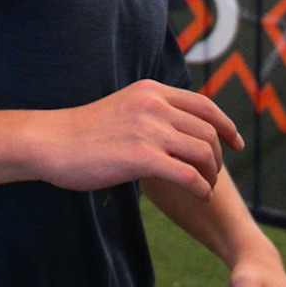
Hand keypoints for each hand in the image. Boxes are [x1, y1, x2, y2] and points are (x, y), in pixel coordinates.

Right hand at [38, 80, 243, 197]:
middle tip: (213, 175)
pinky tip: (198, 196)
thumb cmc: (83, 132)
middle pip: (208, 132)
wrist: (51, 142)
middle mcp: (153, 105)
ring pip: (204, 153)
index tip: (235, 144)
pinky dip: (201, 188)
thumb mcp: (122, 107)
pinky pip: (189, 175)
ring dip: (212, 175)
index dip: (226, 126)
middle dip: (219, 157)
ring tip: (205, 188)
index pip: (204, 105)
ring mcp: (148, 130)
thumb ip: (151, 112)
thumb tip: (180, 128)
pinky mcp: (142, 157)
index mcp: (150, 91)